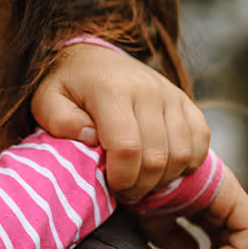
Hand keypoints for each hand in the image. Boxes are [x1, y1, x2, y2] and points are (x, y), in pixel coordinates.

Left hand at [32, 43, 210, 200]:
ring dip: (164, 178)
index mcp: (111, 90)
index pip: (127, 147)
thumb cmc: (68, 85)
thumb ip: (59, 120)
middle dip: (141, 185)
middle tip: (125, 190)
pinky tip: (164, 166)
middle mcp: (147, 90)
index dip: (121, 177)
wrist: (94, 57)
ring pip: (183, 153)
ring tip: (142, 180)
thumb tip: (91, 138)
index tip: (110, 186)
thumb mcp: (46, 99)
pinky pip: (201, 140)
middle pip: (157, 156)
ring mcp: (171, 94)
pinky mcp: (187, 101)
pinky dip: (187, 162)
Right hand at [140, 169, 247, 248]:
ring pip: (245, 243)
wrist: (137, 165)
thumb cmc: (141, 189)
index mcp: (208, 208)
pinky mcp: (233, 195)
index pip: (222, 245)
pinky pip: (247, 229)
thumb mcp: (154, 221)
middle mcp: (223, 203)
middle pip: (236, 248)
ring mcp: (230, 198)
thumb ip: (172, 239)